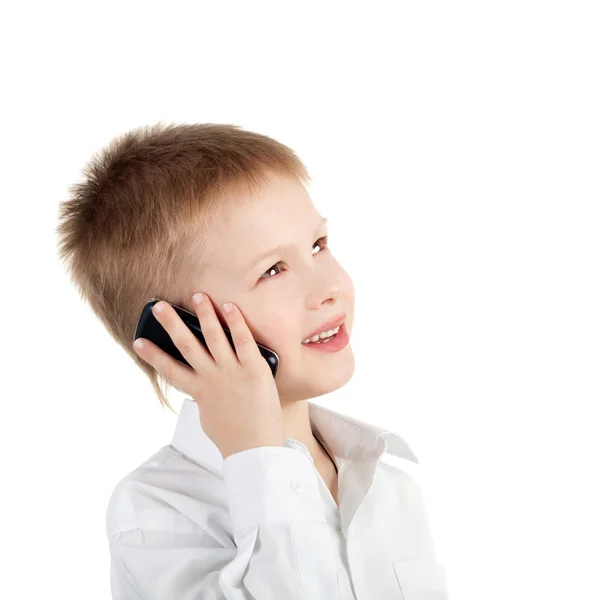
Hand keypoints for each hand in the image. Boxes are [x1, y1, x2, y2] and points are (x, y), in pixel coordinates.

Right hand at [133, 294, 284, 458]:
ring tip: (197, 296)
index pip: (169, 369)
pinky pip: (243, 340)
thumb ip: (204, 398)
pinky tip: (228, 306)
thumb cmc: (233, 436)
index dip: (152, 355)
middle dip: (171, 324)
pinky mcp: (253, 369)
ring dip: (203, 314)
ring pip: (213, 336)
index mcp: (198, 391)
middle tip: (158, 305)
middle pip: (186, 345)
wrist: (256, 448)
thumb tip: (201, 389)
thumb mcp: (210, 416)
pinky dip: (235, 322)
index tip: (138, 341)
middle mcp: (211, 378)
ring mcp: (231, 372)